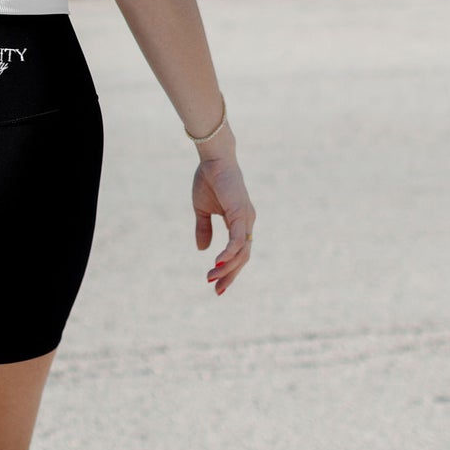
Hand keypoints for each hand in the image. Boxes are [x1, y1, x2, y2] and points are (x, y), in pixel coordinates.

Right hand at [192, 151, 254, 295]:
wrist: (212, 158)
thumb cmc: (208, 179)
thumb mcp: (202, 209)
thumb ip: (203, 228)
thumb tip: (202, 250)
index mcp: (239, 221)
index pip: (238, 252)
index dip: (229, 269)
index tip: (216, 285)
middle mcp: (247, 222)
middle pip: (243, 257)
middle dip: (230, 276)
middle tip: (217, 291)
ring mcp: (246, 219)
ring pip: (241, 252)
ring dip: (227, 268)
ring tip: (211, 278)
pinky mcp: (241, 214)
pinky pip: (238, 240)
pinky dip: (229, 254)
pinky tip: (218, 264)